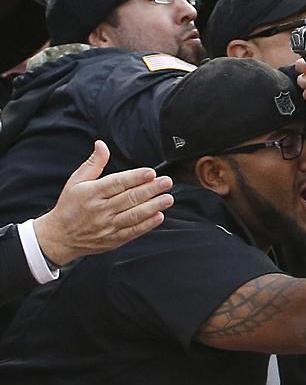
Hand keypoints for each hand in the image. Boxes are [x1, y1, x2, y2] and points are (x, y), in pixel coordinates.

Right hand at [30, 140, 173, 267]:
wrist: (59, 237)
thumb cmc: (69, 206)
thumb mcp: (76, 182)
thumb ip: (93, 163)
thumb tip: (101, 144)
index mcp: (91, 193)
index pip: (116, 183)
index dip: (135, 178)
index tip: (150, 172)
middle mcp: (100, 210)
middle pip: (129, 198)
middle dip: (150, 190)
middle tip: (166, 182)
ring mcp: (107, 226)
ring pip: (133, 215)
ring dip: (153, 206)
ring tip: (168, 198)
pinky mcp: (113, 240)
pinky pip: (132, 232)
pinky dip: (147, 225)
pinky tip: (159, 216)